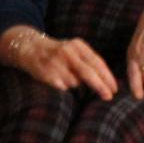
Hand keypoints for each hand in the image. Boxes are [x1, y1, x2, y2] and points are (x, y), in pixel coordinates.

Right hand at [2, 25, 118, 98]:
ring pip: (75, 82)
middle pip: (89, 73)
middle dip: (101, 86)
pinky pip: (63, 86)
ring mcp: (56, 63)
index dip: (107, 77)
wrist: (29, 48)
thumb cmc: (57, 52)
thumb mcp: (74, 50)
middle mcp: (67, 52)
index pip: (97, 62)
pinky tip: (59, 81)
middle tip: (109, 97)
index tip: (114, 88)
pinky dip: (64, 86)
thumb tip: (106, 80)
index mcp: (78, 45)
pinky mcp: (47, 73)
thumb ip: (88, 61)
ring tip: (67, 78)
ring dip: (76, 85)